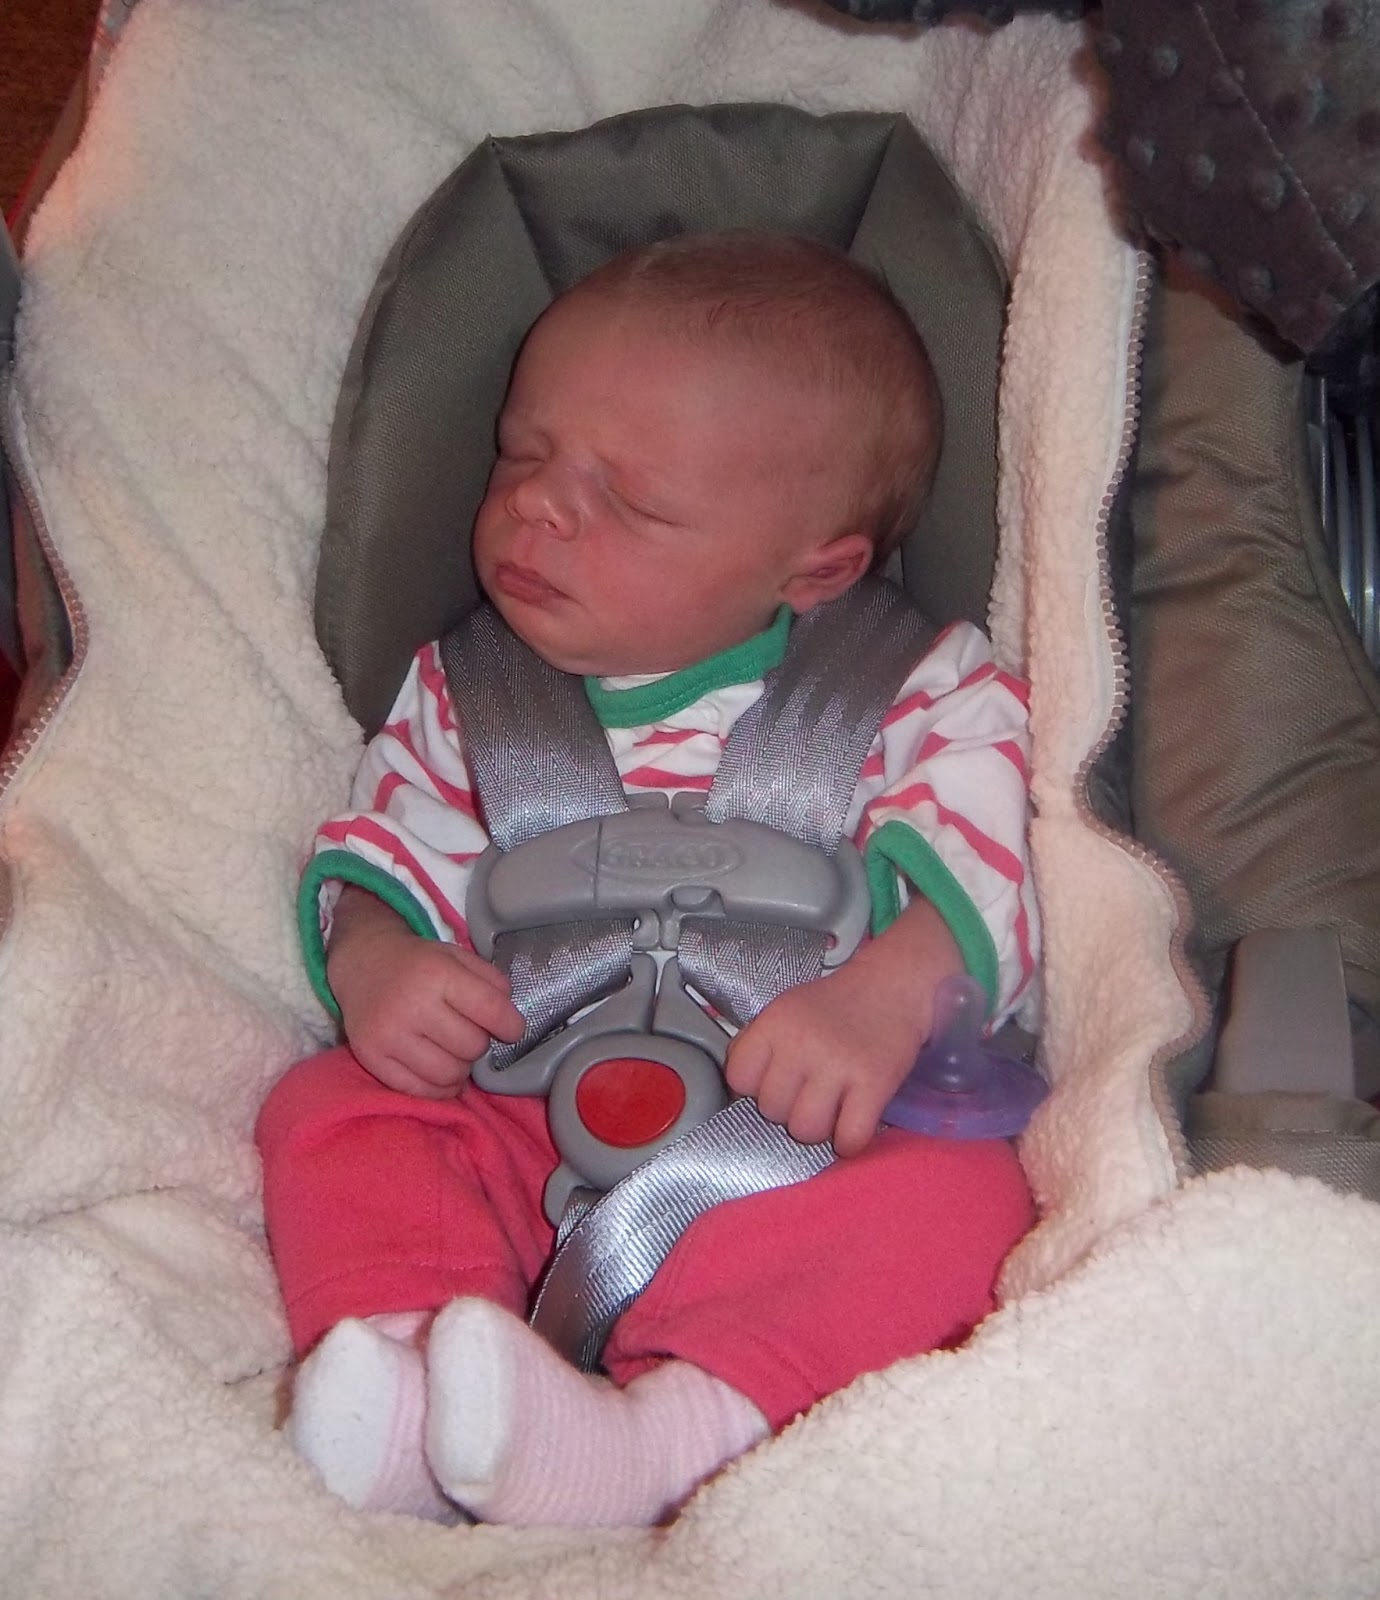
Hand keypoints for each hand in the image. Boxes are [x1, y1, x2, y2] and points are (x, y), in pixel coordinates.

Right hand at [326, 887, 525, 1097]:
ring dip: (461, 1068)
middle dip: (480, 1043)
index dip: (511, 1026)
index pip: (491, 1010)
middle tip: (469, 1033)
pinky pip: (420, 1090)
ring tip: (454, 1052)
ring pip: (449, 1074)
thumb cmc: (419, 964)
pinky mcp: (371, 1058)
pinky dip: (439, 1087)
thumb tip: (511, 1019)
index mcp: (437, 973)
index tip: (512, 1029)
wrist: (363, 964)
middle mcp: (412, 1005)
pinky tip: (440, 1070)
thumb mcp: (457, 957)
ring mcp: (389, 1035)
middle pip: (472, 1046)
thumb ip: (492, 982)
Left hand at [724, 896, 963, 1156]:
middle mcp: (802, 1043)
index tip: (777, 1081)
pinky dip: (850, 1140)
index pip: (739, 1079)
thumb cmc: (835, 1005)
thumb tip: (742, 1090)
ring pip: (806, 1130)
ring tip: (832, 1109)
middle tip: (811, 1092)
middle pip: (772, 1110)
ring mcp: (838, 1064)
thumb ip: (760, 1044)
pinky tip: (853, 1123)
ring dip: (819, 1128)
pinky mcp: (874, 1084)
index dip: (756, 1087)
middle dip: (789, 1108)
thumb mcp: (785, 1010)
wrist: (893, 986)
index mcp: (775, 1023)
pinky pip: (850, 1138)